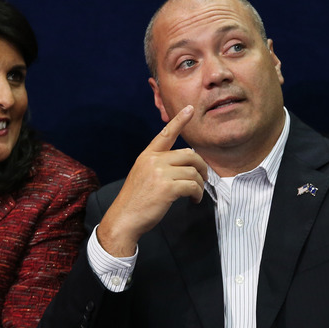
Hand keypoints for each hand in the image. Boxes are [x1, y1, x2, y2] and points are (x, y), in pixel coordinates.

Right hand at [97, 105, 207, 256]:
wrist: (124, 219)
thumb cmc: (135, 201)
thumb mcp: (142, 175)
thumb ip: (159, 166)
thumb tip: (184, 166)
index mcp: (147, 156)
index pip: (165, 134)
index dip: (179, 120)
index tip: (189, 109)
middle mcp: (153, 161)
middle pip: (189, 154)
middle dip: (201, 166)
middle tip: (204, 178)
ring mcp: (160, 173)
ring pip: (193, 171)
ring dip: (200, 183)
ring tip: (196, 193)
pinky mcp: (167, 188)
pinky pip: (192, 185)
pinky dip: (197, 193)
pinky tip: (194, 199)